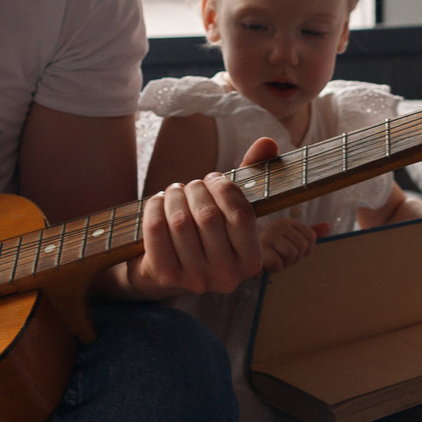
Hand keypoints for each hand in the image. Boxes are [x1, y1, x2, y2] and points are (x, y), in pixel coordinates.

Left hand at [125, 135, 274, 296]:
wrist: (165, 272)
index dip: (225, 188)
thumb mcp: (232, 209)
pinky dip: (154, 207)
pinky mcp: (165, 276)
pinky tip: (158, 202)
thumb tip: (267, 142)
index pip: (241, 215)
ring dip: (174, 196)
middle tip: (191, 185)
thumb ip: (252, 174)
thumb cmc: (207, 233)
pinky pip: (156, 230)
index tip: (214, 179)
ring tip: (174, 191)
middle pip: (208, 216)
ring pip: (180, 222)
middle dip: (196, 189)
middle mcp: (227, 277)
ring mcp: (195, 280)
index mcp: (251, 262)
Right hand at [260, 216, 327, 272]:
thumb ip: (310, 233)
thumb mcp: (293, 240)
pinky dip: (276, 268)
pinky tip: (268, 264)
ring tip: (276, 259)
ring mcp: (268, 236)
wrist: (247, 256)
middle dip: (295, 257)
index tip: (294, 250)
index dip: (306, 249)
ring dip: (285, 263)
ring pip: (292, 253)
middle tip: (283, 256)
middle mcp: (278, 225)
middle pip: (302, 246)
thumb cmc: (274, 250)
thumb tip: (328, 226)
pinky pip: (278, 263)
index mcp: (287, 222)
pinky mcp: (260, 250)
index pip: (311, 236)